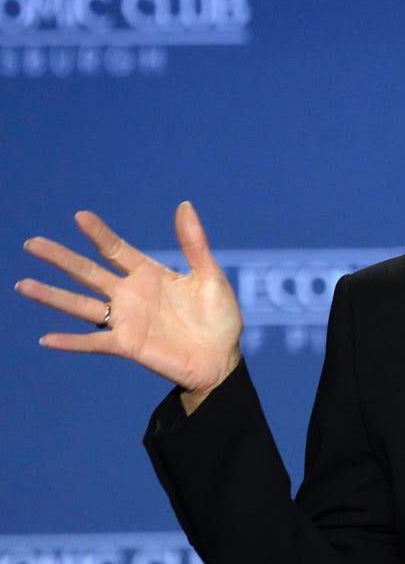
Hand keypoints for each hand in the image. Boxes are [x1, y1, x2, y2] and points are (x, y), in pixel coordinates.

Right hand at [16, 202, 242, 411]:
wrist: (222, 359)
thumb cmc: (220, 318)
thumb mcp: (210, 276)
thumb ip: (194, 243)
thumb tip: (185, 205)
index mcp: (150, 274)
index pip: (116, 249)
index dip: (98, 233)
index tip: (79, 216)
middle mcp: (131, 295)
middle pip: (88, 272)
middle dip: (61, 258)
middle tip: (32, 243)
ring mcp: (126, 320)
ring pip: (81, 304)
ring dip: (52, 296)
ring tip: (24, 284)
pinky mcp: (127, 345)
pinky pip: (93, 342)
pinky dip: (70, 341)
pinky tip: (46, 338)